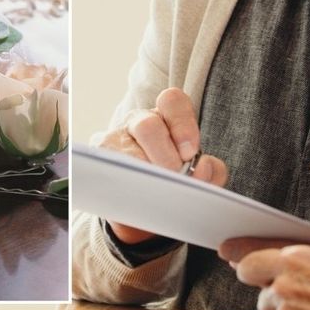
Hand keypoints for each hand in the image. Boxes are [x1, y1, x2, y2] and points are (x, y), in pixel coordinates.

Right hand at [96, 87, 227, 244]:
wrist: (144, 208)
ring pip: (127, 148)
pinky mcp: (98, 158)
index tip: (190, 152)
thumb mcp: (197, 174)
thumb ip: (211, 170)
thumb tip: (203, 167)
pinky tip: (137, 192)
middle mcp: (138, 122)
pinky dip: (127, 181)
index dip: (183, 124)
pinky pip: (109, 166)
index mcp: (166, 118)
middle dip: (164, 154)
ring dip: (145, 170)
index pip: (172, 101)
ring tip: (157, 188)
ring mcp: (115, 138)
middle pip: (148, 125)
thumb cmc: (174, 181)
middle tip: (173, 174)